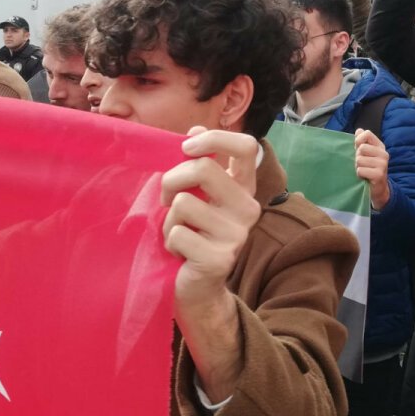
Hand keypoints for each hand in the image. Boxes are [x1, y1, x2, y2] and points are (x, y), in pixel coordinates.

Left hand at [160, 127, 261, 401]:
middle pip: (202, 169)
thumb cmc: (190, 233)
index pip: (246, 147)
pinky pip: (178, 232)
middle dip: (171, 180)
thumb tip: (195, 128)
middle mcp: (248, 208)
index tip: (187, 146)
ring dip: (168, 219)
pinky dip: (168, 241)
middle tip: (166, 199)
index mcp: (244, 188)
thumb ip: (198, 163)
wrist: (194, 287)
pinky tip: (179, 254)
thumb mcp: (194, 194)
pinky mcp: (220, 259)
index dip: (214, 138)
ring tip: (177, 234)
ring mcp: (237, 235)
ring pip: (184, 203)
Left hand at [354, 129, 390, 210]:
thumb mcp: (365, 154)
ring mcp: (382, 164)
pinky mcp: (379, 174)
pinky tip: (365, 177)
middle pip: (361, 148)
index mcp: (380, 146)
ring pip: (359, 160)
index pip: (367, 134)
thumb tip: (358, 130)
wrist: (377, 189)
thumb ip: (361, 142)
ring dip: (358, 167)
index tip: (357, 148)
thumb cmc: (369, 169)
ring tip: (364, 171)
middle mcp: (383, 154)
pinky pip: (360, 170)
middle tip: (362, 164)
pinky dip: (359, 175)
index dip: (358, 140)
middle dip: (357, 157)